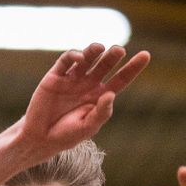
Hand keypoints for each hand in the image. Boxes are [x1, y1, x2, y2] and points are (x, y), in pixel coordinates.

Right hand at [17, 43, 149, 154]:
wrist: (40, 138)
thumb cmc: (66, 135)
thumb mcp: (88, 127)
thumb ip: (101, 112)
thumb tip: (111, 94)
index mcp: (100, 96)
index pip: (120, 79)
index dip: (133, 67)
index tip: (146, 55)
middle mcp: (88, 84)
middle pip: (105, 65)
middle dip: (113, 56)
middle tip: (119, 50)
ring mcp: (72, 79)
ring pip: (87, 59)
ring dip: (94, 51)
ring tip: (100, 48)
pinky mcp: (56, 76)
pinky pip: (67, 61)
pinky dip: (74, 55)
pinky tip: (80, 57)